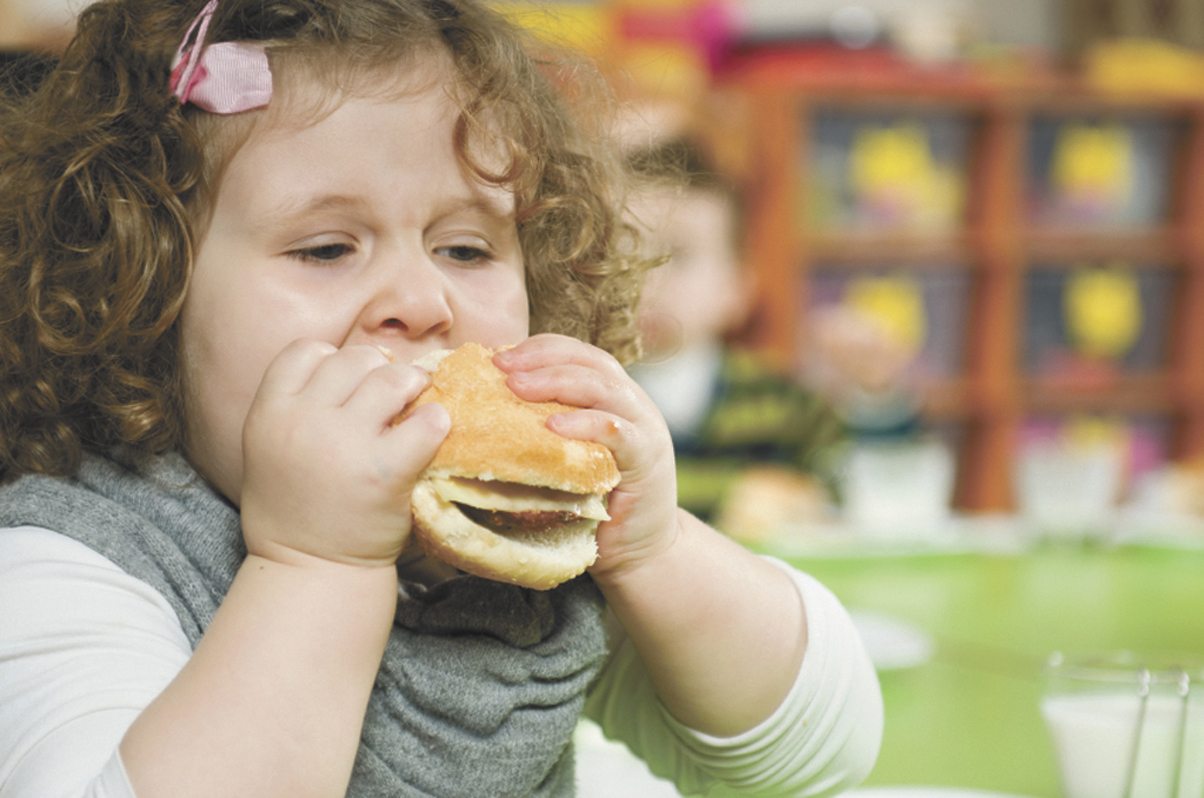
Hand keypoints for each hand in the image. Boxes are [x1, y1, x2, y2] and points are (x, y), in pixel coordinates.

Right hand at [239, 339, 449, 567]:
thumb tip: (349, 367)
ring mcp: (345, 444)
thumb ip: (295, 407)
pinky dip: (436, 421)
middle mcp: (303, 422)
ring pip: (391, 379)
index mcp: (269, 413)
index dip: (333, 359)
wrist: (311, 571)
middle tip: (392, 391)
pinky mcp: (386, 471)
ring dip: (411, 383)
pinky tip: (433, 430)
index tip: (349, 382)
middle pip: (353, 359)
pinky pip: (425, 423)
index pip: (306, 351)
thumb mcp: (268, 449)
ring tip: (417, 399)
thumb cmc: (295, 511)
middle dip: (378, 369)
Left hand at [493, 334, 678, 575]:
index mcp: (612, 397)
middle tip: (501, 367)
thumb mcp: (565, 460)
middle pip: (589, 362)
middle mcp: (632, 405)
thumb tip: (480, 415)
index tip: (498, 356)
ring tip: (518, 387)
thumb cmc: (592, 507)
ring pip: (604, 388)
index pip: (577, 354)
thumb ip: (541, 433)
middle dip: (542, 359)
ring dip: (557, 382)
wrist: (639, 553)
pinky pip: (618, 432)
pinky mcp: (649, 460)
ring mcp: (645, 429)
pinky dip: (585, 424)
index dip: (539, 349)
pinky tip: (553, 426)